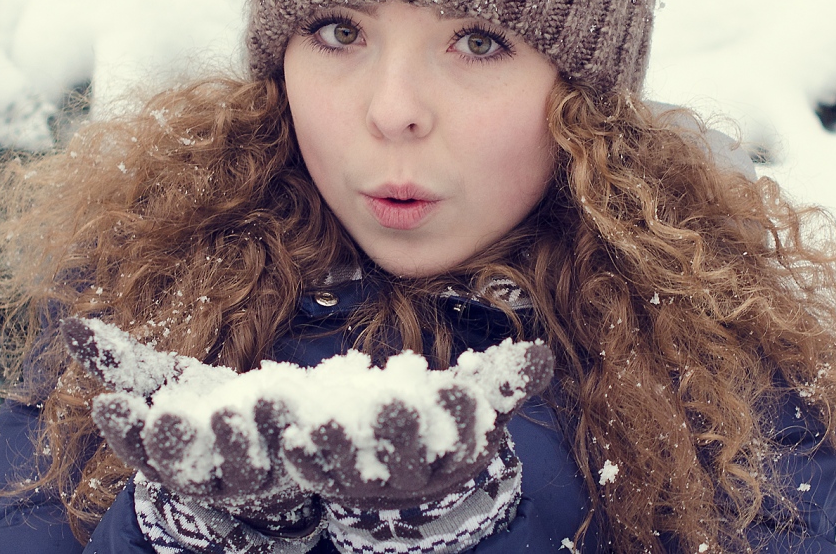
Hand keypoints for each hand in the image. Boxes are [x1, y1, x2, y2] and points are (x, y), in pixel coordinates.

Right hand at [62, 318, 315, 533]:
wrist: (274, 447)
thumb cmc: (204, 412)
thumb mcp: (164, 384)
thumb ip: (121, 363)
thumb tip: (68, 324)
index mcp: (168, 459)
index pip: (138, 452)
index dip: (123, 431)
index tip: (108, 402)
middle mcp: (209, 476)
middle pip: (186, 471)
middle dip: (174, 445)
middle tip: (165, 417)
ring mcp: (257, 477)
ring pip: (245, 469)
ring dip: (237, 443)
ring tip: (230, 411)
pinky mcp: (300, 468)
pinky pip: (301, 464)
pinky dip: (300, 445)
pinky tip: (292, 411)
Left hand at [279, 339, 553, 509]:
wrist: (409, 471)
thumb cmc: (448, 423)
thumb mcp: (481, 400)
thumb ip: (508, 378)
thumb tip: (543, 354)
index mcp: (454, 453)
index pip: (464, 439)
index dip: (462, 416)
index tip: (458, 389)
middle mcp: (414, 475)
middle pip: (408, 460)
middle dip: (401, 433)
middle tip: (396, 404)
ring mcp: (371, 481)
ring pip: (356, 469)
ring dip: (340, 445)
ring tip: (328, 419)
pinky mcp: (334, 480)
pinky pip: (318, 476)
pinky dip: (304, 459)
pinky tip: (292, 435)